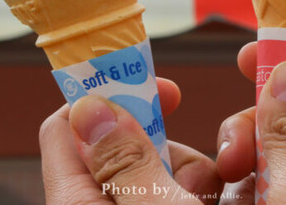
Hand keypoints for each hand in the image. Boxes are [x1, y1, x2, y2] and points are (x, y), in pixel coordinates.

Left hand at [39, 77, 235, 203]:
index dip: (108, 96)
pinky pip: (174, 195)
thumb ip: (124, 160)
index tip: (162, 92)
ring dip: (191, 176)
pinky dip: (198, 195)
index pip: (64, 127)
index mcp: (74, 203)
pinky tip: (220, 203)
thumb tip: (90, 105)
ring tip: (209, 201)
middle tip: (196, 173)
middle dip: (168, 148)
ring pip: (156, 171)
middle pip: (123, 146)